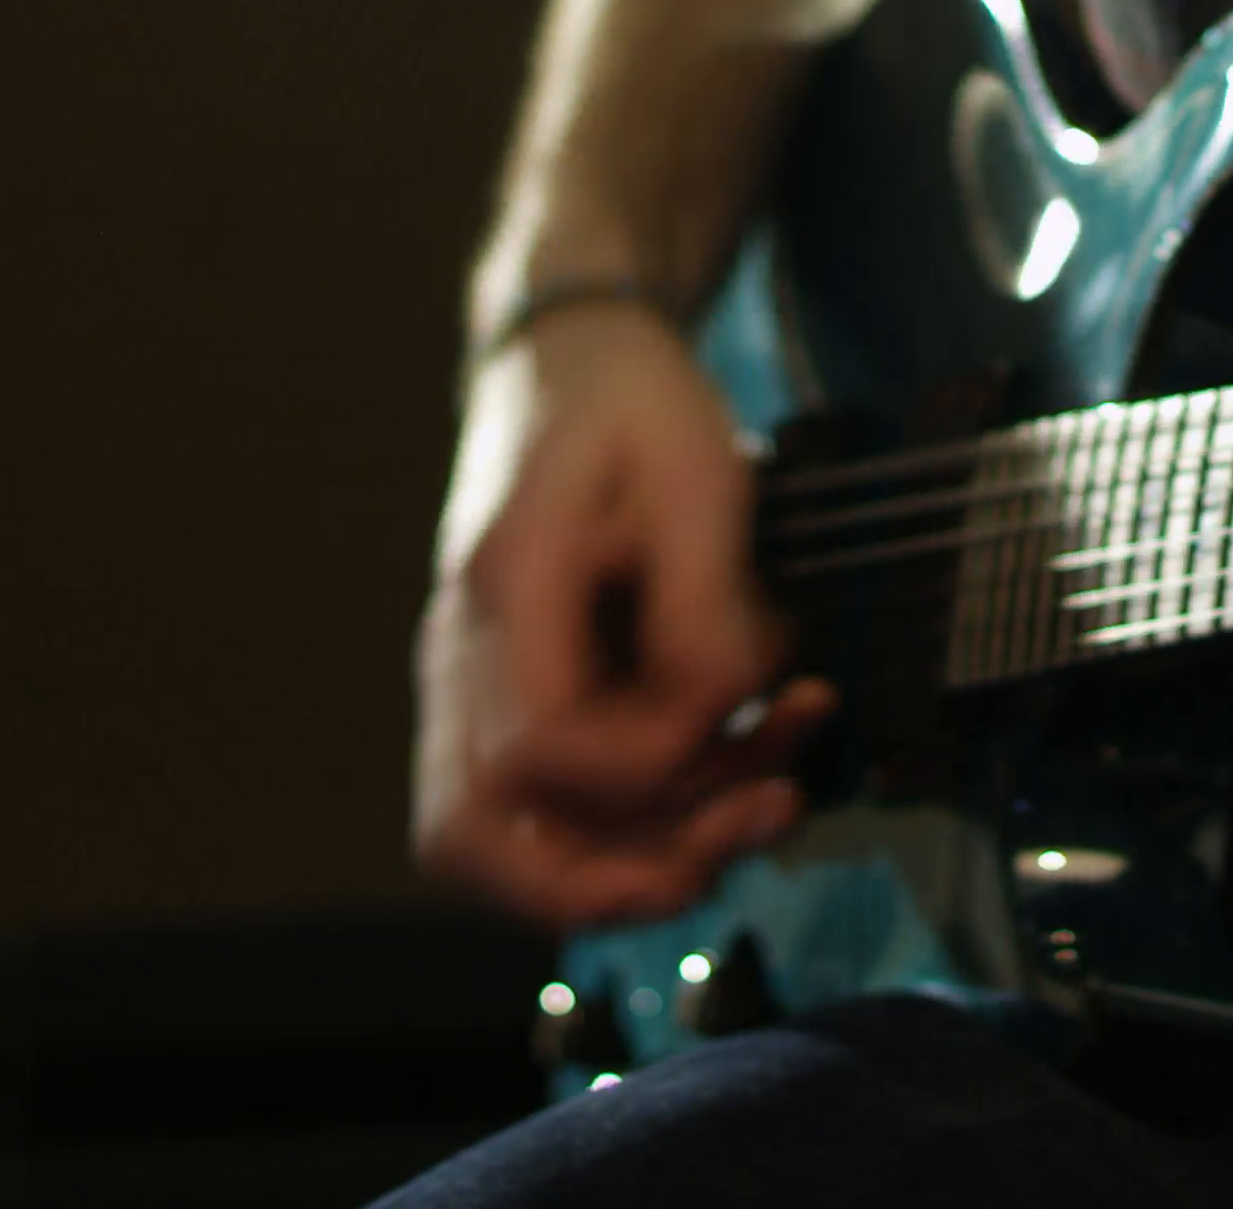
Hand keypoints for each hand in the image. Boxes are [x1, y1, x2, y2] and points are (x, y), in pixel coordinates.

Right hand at [411, 300, 832, 925]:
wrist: (571, 358)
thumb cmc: (633, 404)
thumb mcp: (698, 476)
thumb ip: (705, 606)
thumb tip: (722, 713)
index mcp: (506, 588)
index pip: (546, 748)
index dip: (657, 763)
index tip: (752, 701)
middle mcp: (464, 655)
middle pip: (485, 835)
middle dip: (627, 874)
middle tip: (761, 821)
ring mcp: (473, 687)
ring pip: (512, 842)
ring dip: (646, 853)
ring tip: (769, 799)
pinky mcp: (507, 701)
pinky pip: (548, 806)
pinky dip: (637, 818)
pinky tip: (732, 772)